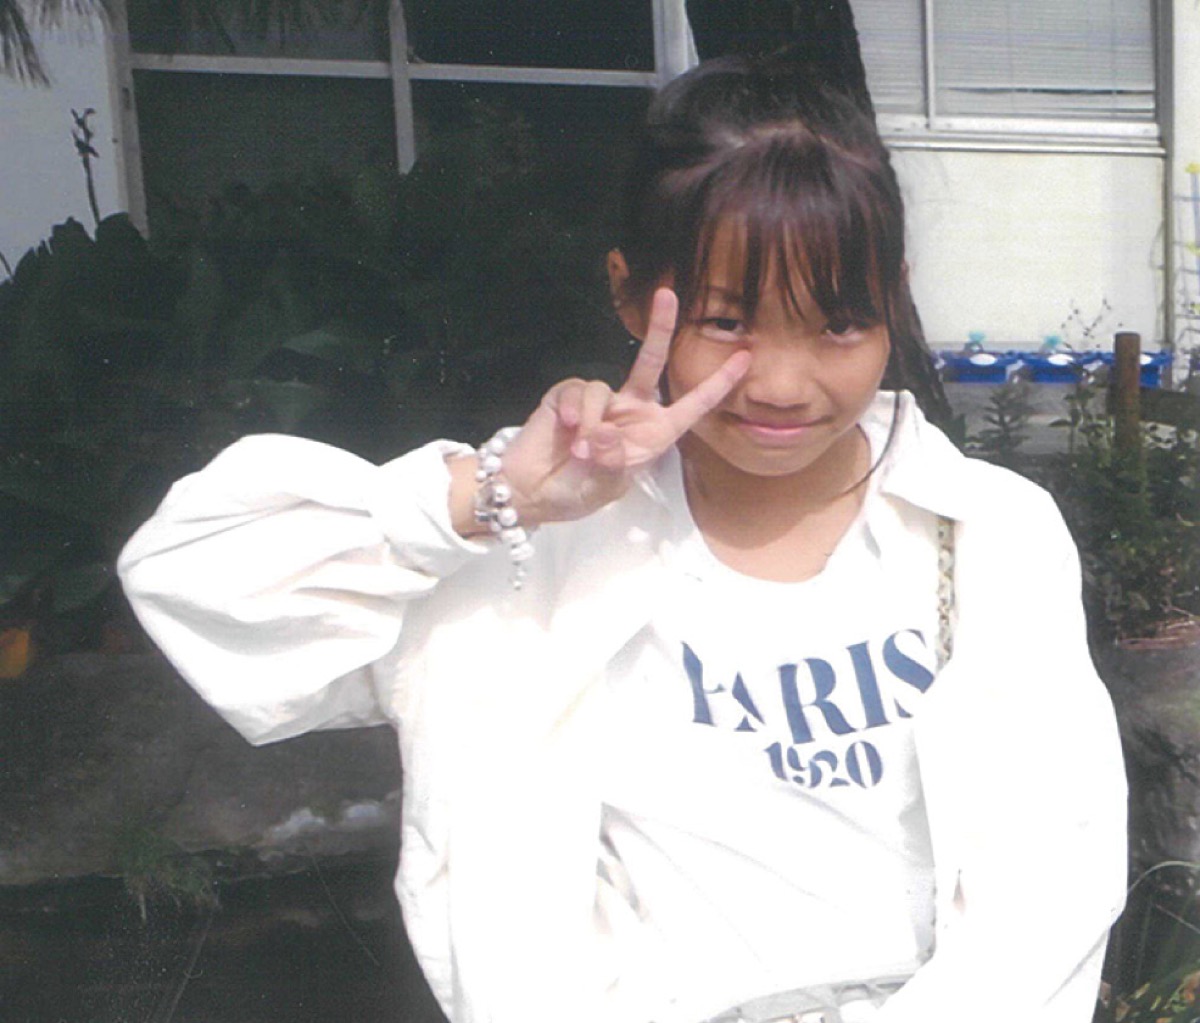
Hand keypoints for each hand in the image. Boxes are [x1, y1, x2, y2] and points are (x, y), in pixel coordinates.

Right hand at [493, 288, 749, 525]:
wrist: (532, 493)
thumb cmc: (578, 493)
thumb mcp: (605, 485)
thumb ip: (612, 459)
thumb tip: (606, 430)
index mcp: (652, 434)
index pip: (692, 406)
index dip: (717, 384)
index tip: (745, 359)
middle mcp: (630, 410)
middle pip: (650, 364)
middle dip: (659, 329)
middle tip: (667, 295)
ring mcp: (599, 401)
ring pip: (603, 391)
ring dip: (591, 424)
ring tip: (579, 452)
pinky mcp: (566, 396)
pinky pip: (577, 393)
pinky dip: (573, 413)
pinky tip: (565, 431)